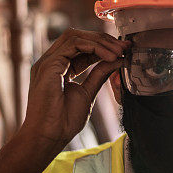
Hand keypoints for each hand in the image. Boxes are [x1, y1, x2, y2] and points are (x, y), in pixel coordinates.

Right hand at [19, 28, 129, 154]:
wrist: (49, 136)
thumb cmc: (63, 121)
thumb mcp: (88, 93)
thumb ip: (99, 75)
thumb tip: (117, 60)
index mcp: (58, 68)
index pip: (81, 48)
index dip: (103, 46)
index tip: (123, 50)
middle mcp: (51, 62)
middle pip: (77, 37)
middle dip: (103, 40)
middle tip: (124, 47)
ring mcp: (48, 61)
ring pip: (75, 36)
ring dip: (100, 42)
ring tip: (119, 52)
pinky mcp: (49, 65)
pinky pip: (73, 44)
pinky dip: (94, 47)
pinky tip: (109, 57)